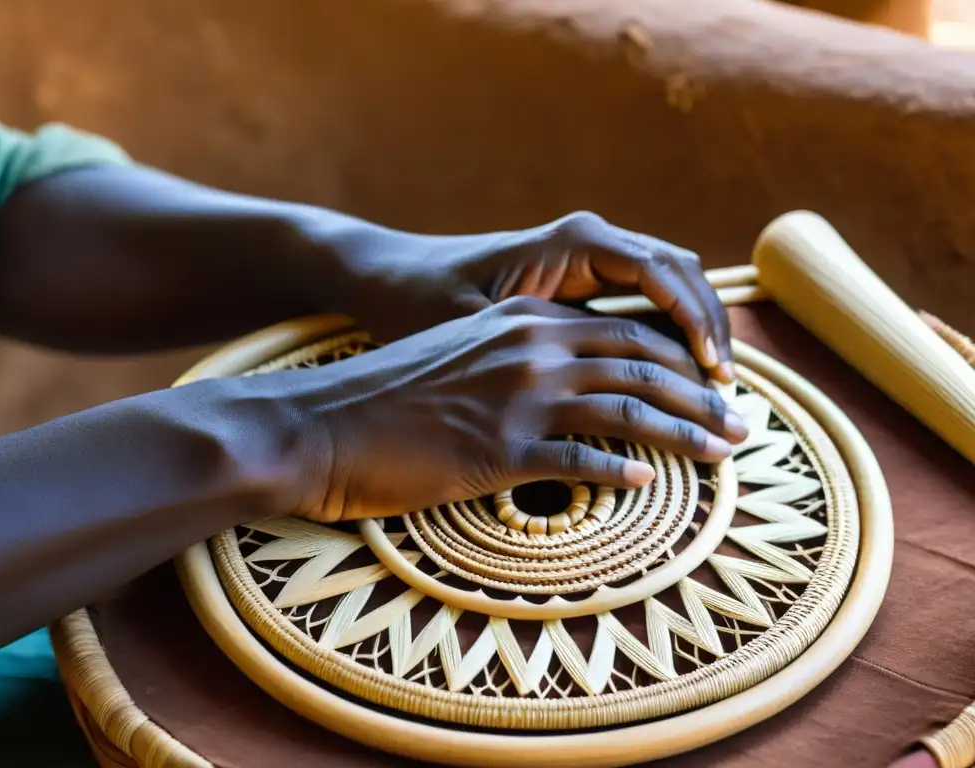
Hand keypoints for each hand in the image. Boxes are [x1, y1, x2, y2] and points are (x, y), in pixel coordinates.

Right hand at [238, 298, 746, 521]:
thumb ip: (513, 358)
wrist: (315, 423)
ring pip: (627, 410)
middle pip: (641, 365)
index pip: (623, 329)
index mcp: (520, 321)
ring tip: (724, 454)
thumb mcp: (457, 356)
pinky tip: (648, 485)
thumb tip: (562, 384)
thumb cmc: (383, 395)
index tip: (713, 384)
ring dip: (685, 433)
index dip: (679, 356)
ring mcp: (514, 399)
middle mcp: (527, 350)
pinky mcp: (494, 452)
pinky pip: (577, 462)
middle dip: (702, 394)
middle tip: (741, 425)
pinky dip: (619, 472)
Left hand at [335, 211, 732, 382]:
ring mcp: (590, 259)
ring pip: (672, 286)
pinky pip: (647, 300)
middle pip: (682, 275)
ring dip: (697, 332)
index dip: (696, 321)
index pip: (663, 273)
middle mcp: (590, 242)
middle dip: (712, 328)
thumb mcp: (476, 324)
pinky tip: (678, 377)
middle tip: (727, 393)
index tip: (713, 372)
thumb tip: (593, 384)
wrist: (393, 279)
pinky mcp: (584, 282)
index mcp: (573, 242)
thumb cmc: (424, 299)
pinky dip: (671, 334)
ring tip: (714, 390)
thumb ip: (534, 343)